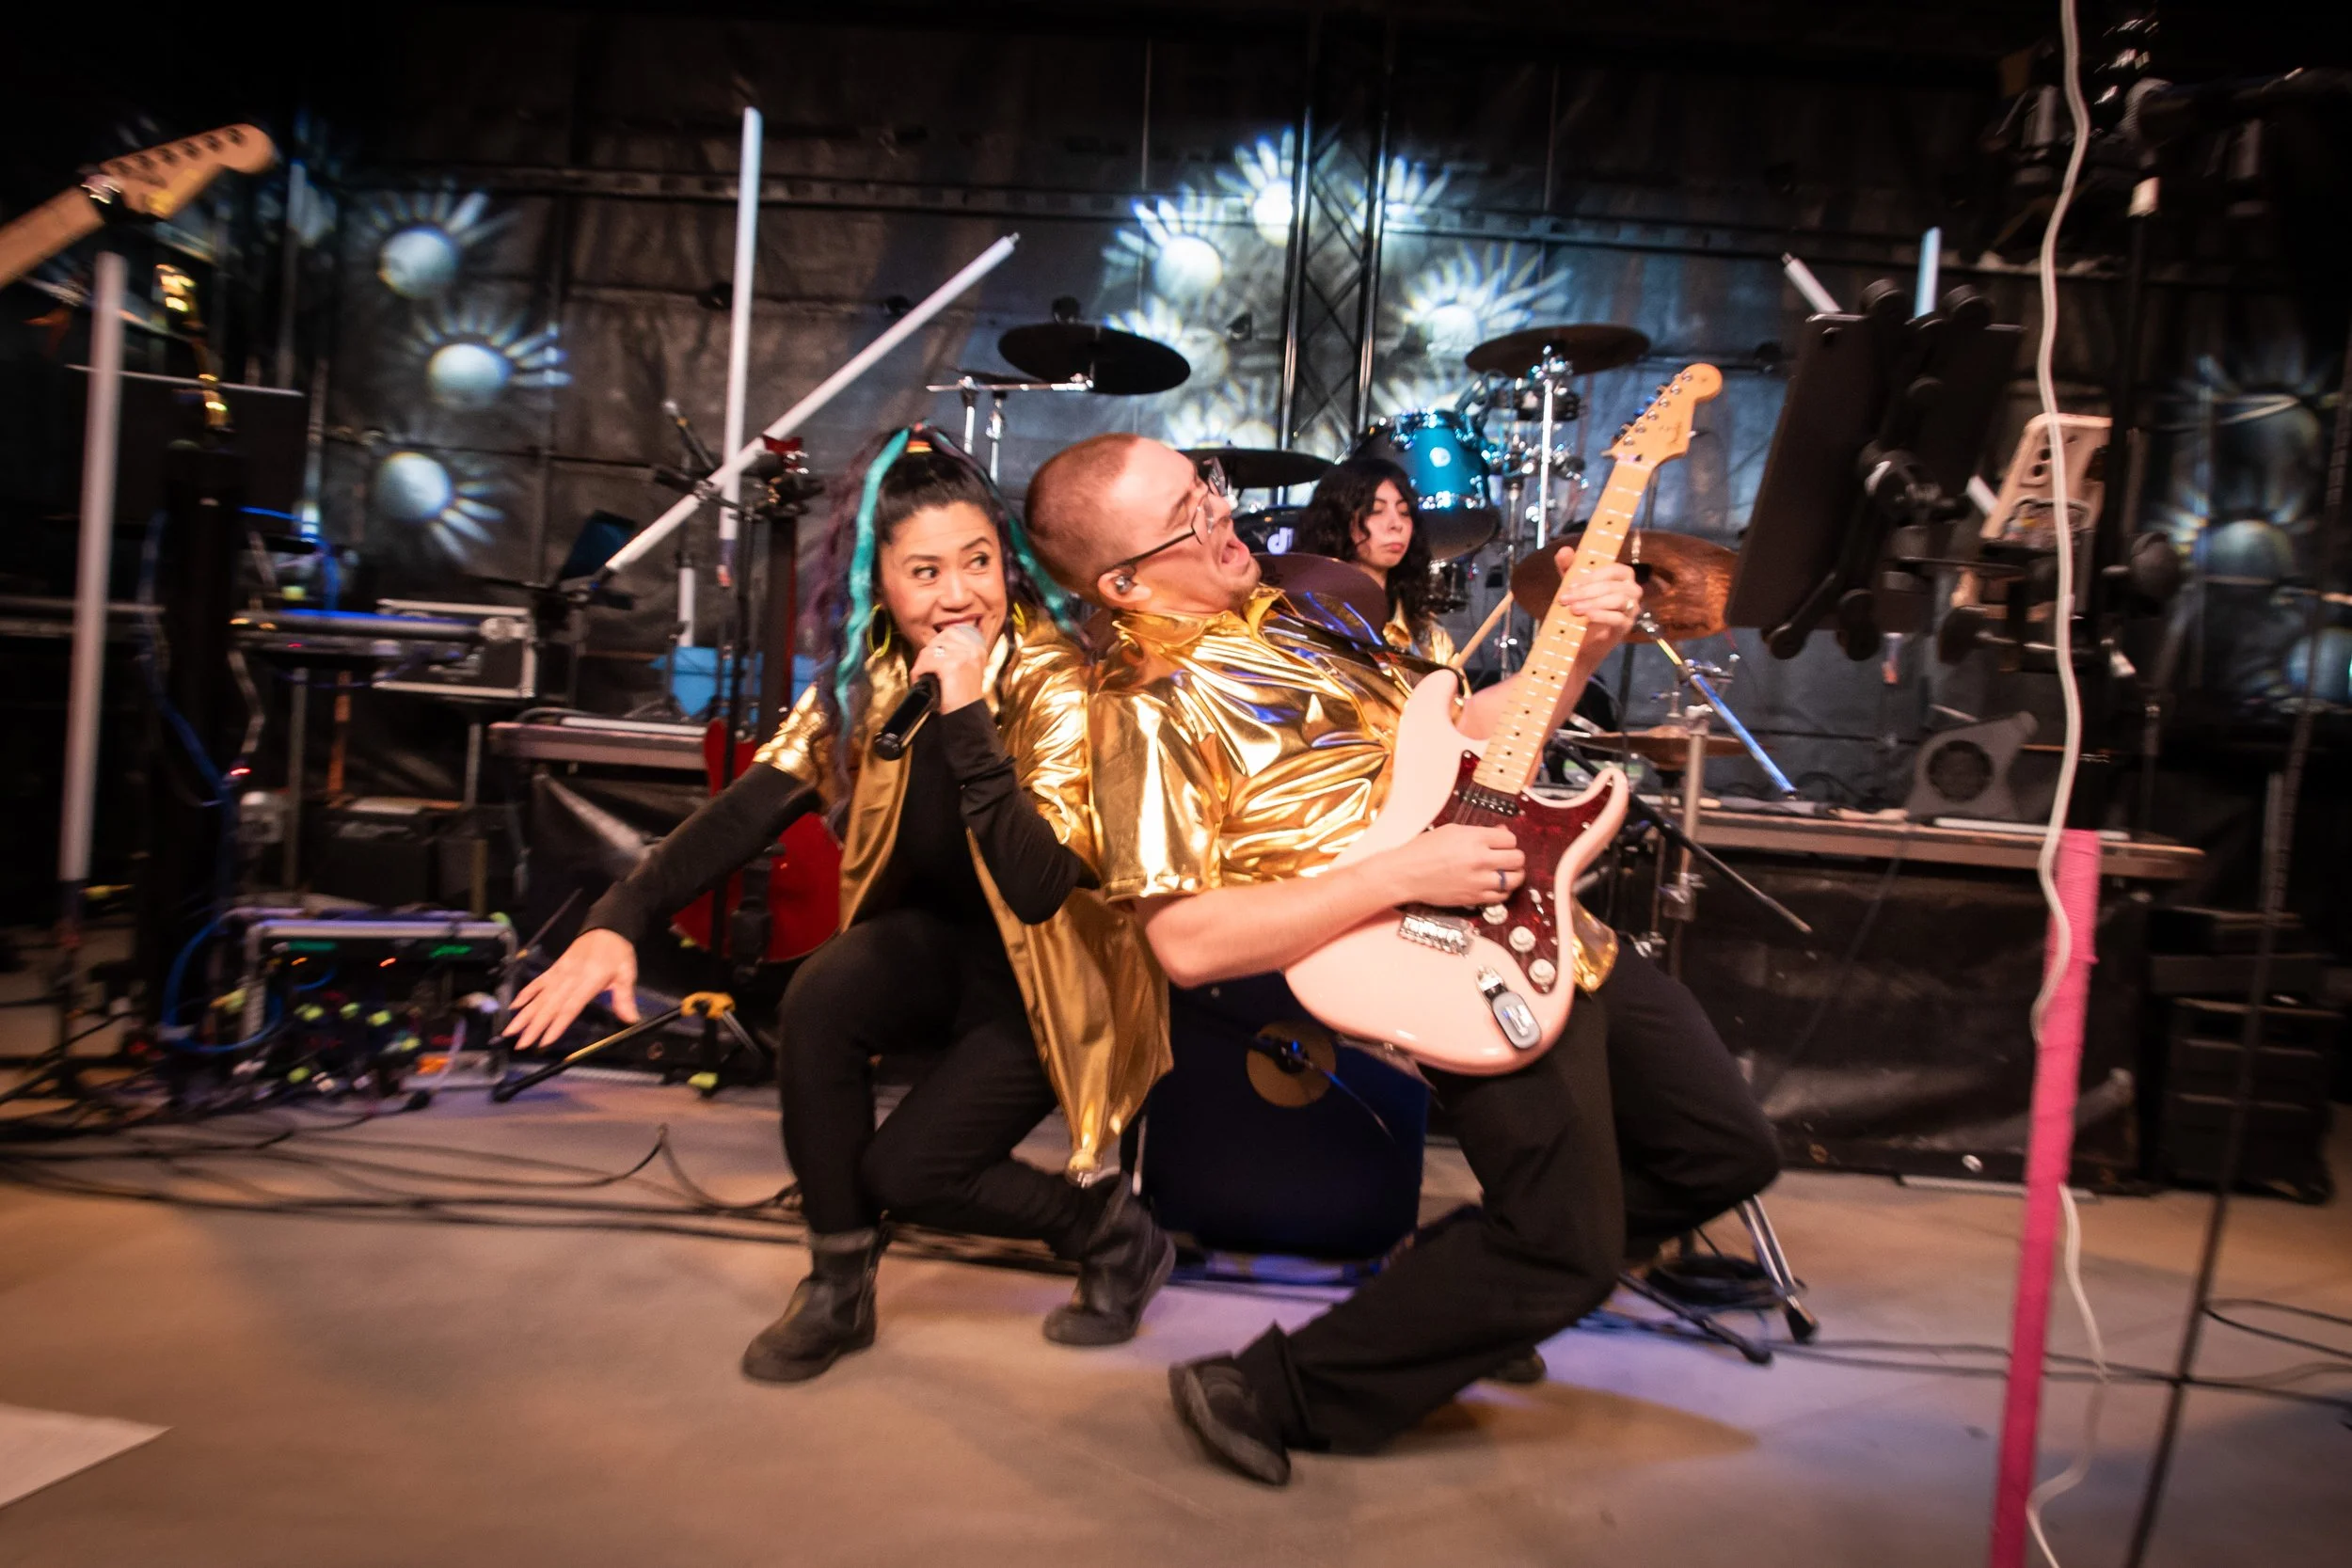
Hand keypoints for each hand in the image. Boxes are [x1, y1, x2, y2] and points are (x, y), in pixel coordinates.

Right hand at [502, 927, 637, 1051]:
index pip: (569, 1007)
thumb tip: (631, 1020)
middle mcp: (569, 978)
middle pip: (549, 1005)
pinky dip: (525, 993)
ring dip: (524, 1014)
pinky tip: (514, 1006)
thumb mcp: (627, 973)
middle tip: (521, 1044)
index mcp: (588, 981)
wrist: (607, 926)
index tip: (544, 1042)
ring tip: (510, 1030)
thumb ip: (625, 997)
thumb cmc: (618, 952)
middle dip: (533, 1026)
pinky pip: (537, 982)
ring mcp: (559, 972)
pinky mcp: (554, 968)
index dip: (556, 1025)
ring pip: (539, 996)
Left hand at [911, 622, 989, 712]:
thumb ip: (957, 654)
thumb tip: (936, 645)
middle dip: (927, 654)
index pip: (952, 631)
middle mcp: (973, 649)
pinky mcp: (952, 665)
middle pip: (939, 640)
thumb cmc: (964, 698)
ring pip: (930, 650)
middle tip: (924, 669)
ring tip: (922, 676)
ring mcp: (963, 656)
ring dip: (921, 664)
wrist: (967, 717)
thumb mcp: (967, 670)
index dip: (937, 642)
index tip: (931, 655)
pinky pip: (926, 662)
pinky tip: (920, 680)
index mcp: (978, 648)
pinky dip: (918, 672)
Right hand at [1371, 823, 1525, 908]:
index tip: (1500, 844)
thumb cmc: (1424, 849)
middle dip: (1514, 857)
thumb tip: (1502, 833)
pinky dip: (1503, 890)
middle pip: (1517, 858)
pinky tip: (1496, 885)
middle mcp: (1480, 859)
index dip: (1507, 841)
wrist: (1406, 874)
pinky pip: (1502, 896)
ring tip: (1506, 872)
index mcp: (1475, 839)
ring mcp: (1479, 881)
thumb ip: (1480, 832)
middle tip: (1506, 858)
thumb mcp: (1452, 831)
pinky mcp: (1474, 898)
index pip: (1510, 839)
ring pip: (1515, 879)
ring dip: (1514, 875)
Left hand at [1552, 555, 1642, 660]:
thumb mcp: (1572, 584)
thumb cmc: (1582, 604)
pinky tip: (1587, 616)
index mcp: (1622, 576)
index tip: (1570, 584)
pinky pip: (1618, 618)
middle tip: (1565, 599)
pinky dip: (1602, 616)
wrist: (1582, 637)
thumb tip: (1564, 551)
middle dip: (1586, 591)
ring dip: (1592, 603)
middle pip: (1613, 586)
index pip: (1613, 570)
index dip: (1592, 576)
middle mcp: (1631, 590)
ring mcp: (1632, 608)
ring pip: (1617, 600)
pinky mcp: (1627, 626)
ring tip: (1573, 609)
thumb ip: (1568, 566)